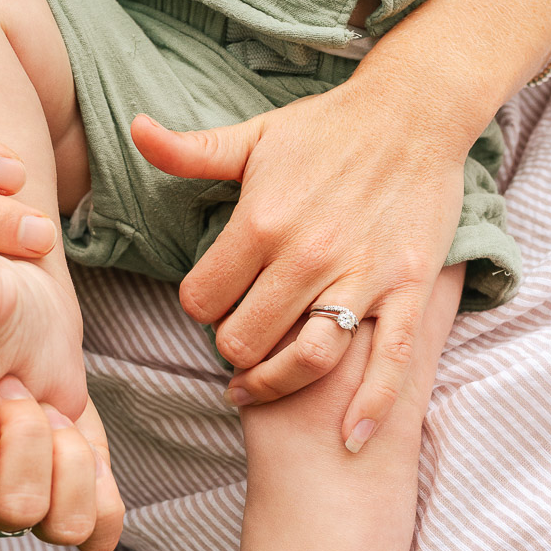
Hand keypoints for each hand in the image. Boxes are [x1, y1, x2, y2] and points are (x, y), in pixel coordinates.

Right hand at [0, 380, 123, 550]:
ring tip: (50, 408)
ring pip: (65, 524)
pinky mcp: (80, 495)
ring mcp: (35, 508)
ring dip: (68, 455)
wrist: (15, 317)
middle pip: (16, 511)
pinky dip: (100, 480)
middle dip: (25, 435)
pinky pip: (101, 524)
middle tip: (14, 384)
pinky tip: (79, 435)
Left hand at [131, 84, 467, 444]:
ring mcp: (361, 277)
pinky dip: (369, 408)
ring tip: (259, 385)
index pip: (200, 301)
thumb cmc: (330, 126)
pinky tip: (347, 438)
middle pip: (243, 340)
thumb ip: (191, 150)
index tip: (211, 303)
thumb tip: (134, 130)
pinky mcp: (407, 289)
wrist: (415, 112)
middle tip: (237, 338)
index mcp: (261, 221)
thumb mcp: (255, 135)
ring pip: (306, 360)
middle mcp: (307, 255)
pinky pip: (389, 362)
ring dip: (276, 383)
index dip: (198, 309)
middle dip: (231, 347)